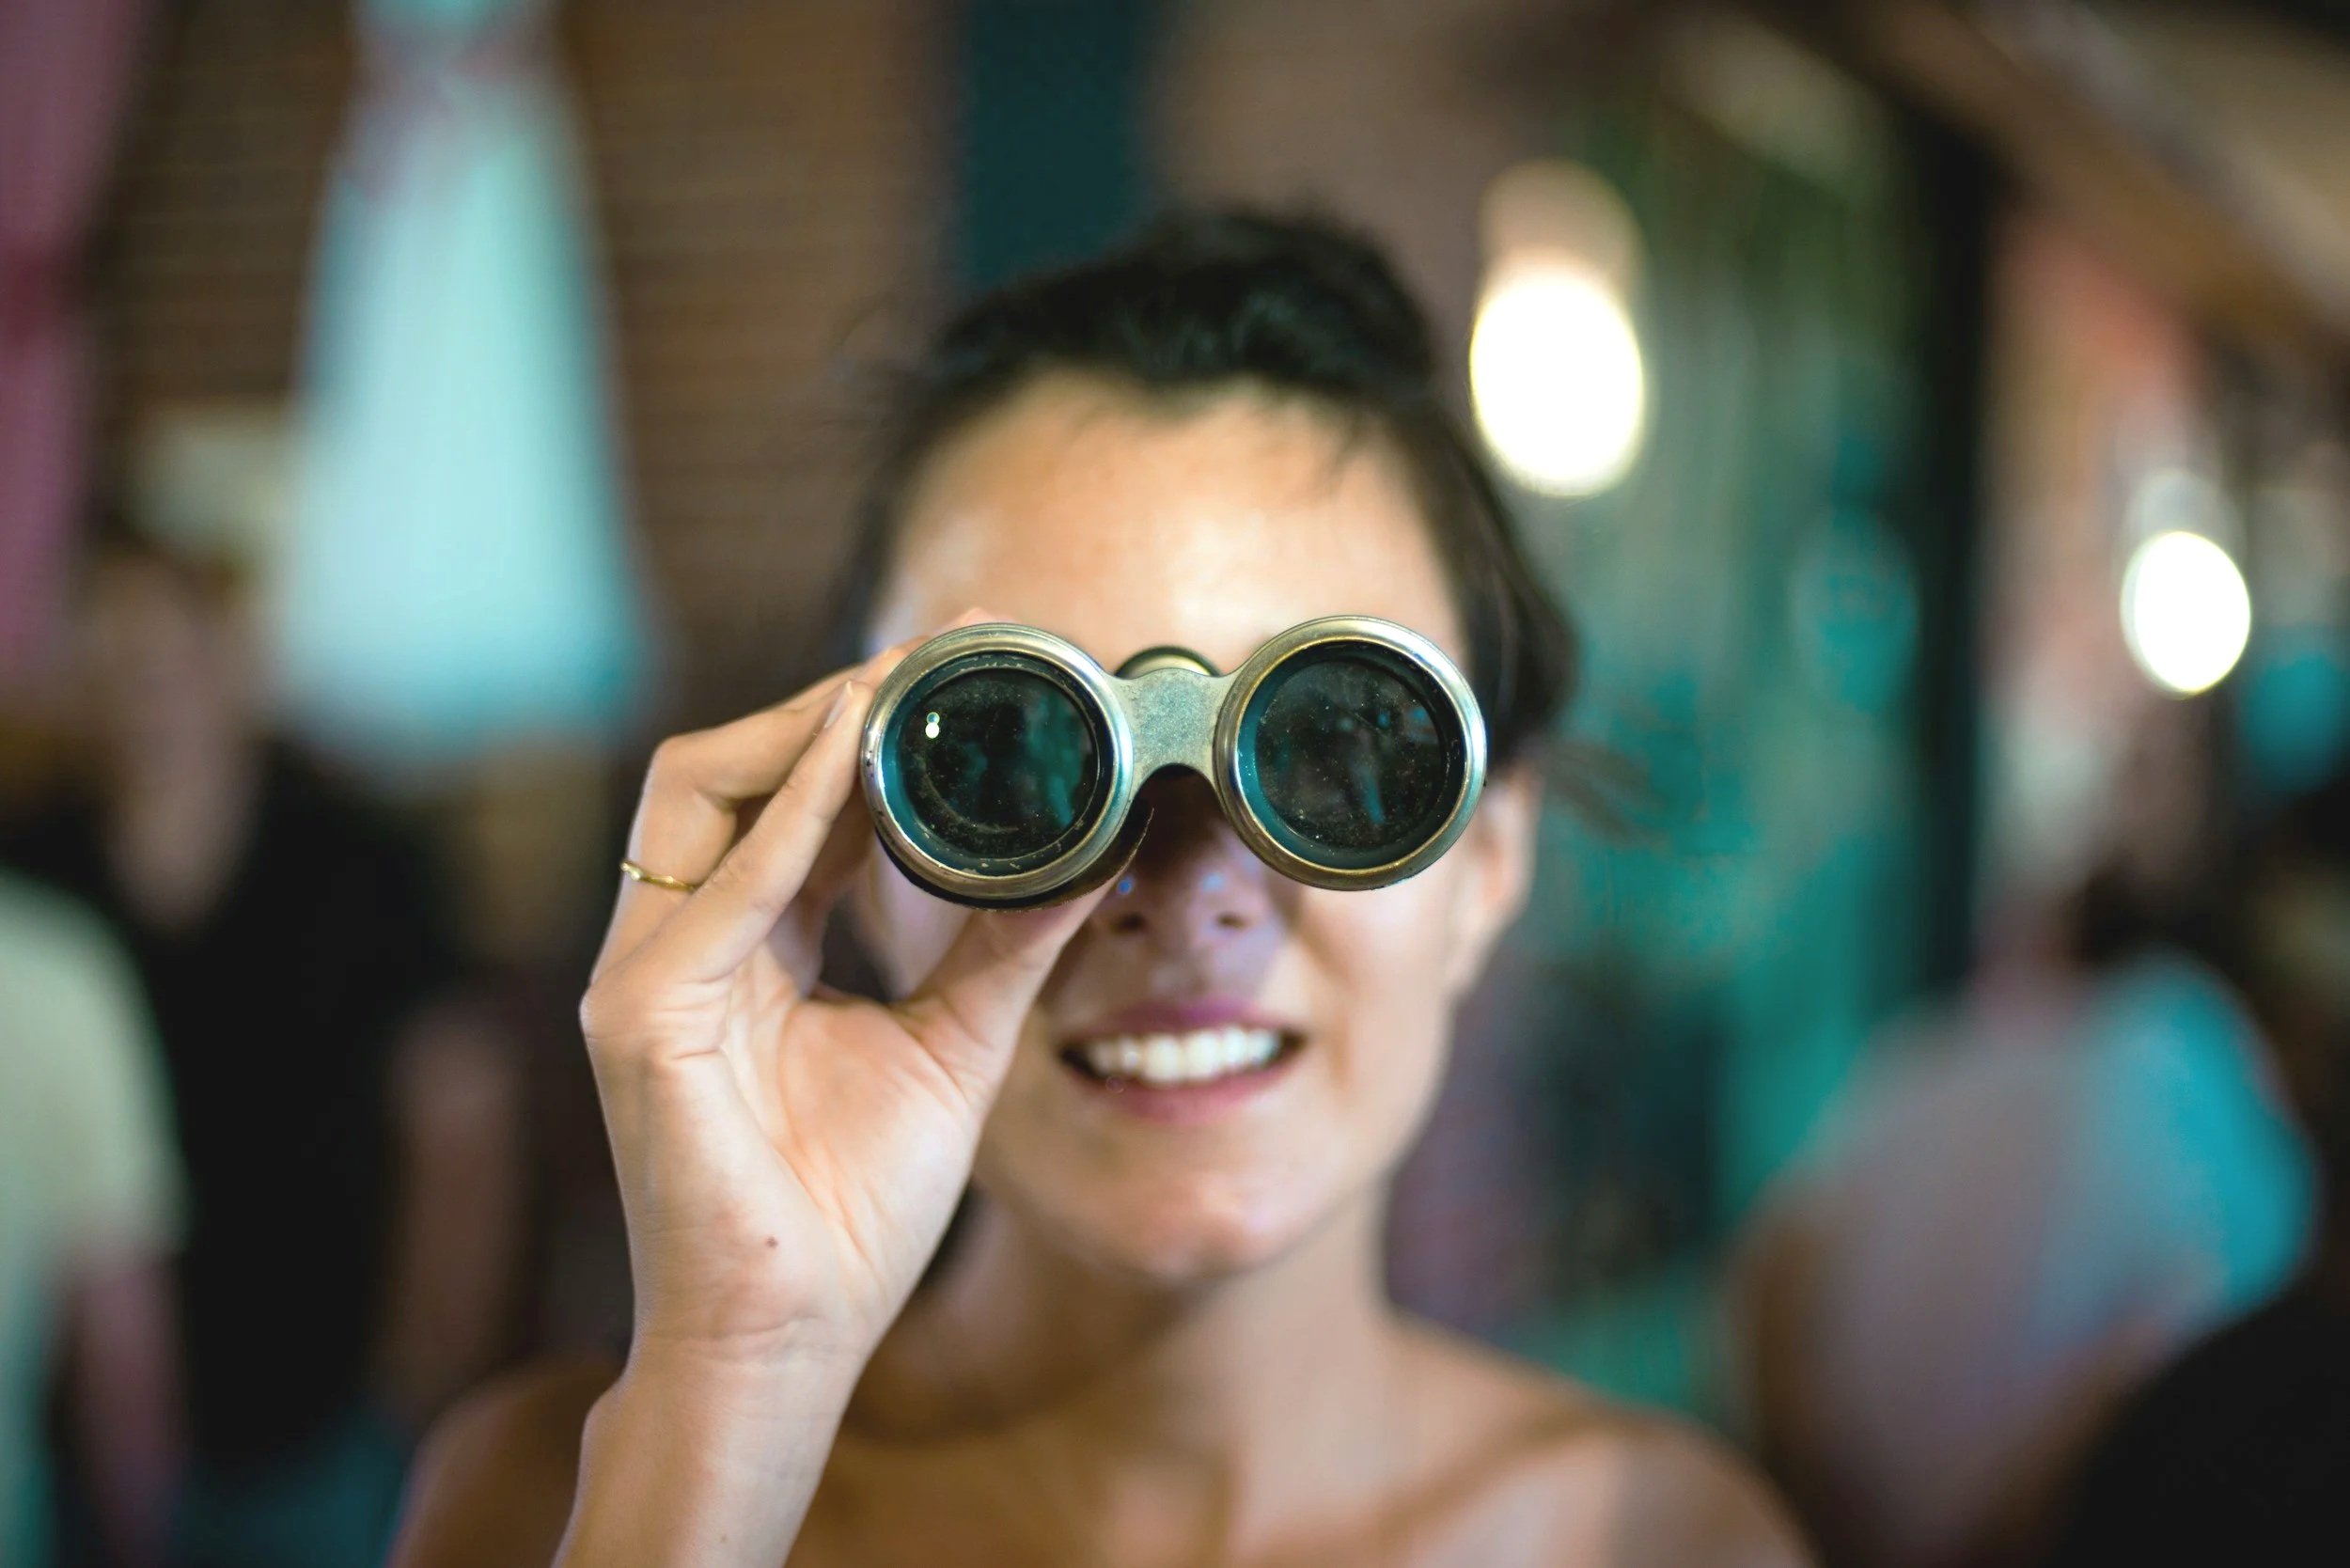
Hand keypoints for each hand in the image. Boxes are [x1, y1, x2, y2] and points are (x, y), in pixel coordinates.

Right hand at [579, 614, 1105, 1371]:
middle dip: (825, 700)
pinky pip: (719, 889)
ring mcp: (643, 978)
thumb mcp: (953, 1046)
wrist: (789, 1341)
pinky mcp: (640, 1019)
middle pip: (724, 771)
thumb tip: (1095, 853)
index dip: (864, 727)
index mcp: (747, 950)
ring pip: (693, 794)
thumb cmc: (850, 1212)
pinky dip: (790, 816)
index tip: (960, 664)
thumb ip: (1004, 945)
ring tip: (898, 682)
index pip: (790, 802)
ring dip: (800, 728)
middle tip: (938, 650)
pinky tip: (858, 755)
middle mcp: (680, 947)